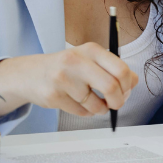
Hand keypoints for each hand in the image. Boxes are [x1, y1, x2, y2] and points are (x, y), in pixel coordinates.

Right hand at [0, 42, 138, 120]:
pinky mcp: (53, 96)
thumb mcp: (89, 59)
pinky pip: (82, 112)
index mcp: (90, 49)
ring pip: (96, 105)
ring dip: (100, 109)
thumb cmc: (66, 67)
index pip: (121, 69)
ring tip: (94, 103)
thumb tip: (134, 81)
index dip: (128, 85)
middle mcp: (76, 61)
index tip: (126, 90)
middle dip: (118, 101)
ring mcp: (62, 79)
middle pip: (111, 87)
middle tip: (116, 104)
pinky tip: (78, 103)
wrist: (29, 73)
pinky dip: (86, 112)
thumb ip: (112, 68)